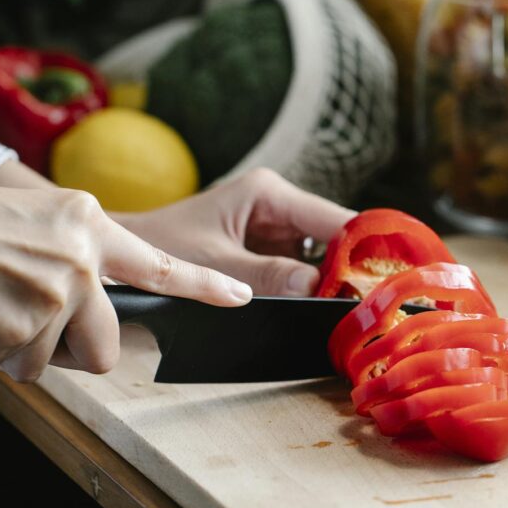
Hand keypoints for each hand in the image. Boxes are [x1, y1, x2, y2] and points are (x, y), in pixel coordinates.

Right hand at [0, 180, 251, 381]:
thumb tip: (87, 306)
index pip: (157, 263)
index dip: (203, 285)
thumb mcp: (33, 220)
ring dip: (18, 349)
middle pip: (107, 344)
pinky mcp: (22, 328)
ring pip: (53, 362)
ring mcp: (55, 294)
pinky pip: (15, 369)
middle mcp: (81, 258)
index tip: (241, 296)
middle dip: (73, 350)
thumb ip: (73, 256)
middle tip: (29, 325)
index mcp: (87, 223)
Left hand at [115, 168, 353, 296]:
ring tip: (357, 314)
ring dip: (336, 283)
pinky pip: (302, 270)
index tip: (387, 282)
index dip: (364, 249)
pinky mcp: (266, 252)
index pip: (334, 219)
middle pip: (335, 239)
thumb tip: (317, 289)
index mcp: (267, 193)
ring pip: (323, 257)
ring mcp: (274, 229)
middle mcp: (277, 205)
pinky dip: (314, 291)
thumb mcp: (213, 264)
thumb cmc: (158, 247)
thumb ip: (265, 276)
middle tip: (375, 307)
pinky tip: (329, 312)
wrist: (121, 256)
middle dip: (353, 270)